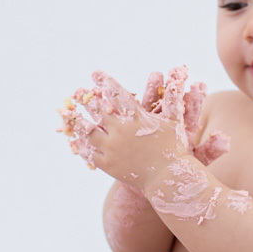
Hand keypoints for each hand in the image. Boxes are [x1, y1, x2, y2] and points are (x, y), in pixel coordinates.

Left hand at [57, 66, 229, 186]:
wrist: (168, 178)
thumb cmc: (174, 148)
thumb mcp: (174, 121)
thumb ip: (173, 98)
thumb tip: (181, 73)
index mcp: (136, 118)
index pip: (117, 94)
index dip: (105, 82)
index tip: (95, 74)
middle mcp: (120, 130)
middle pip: (97, 111)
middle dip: (87, 100)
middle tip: (78, 93)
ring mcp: (112, 148)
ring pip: (88, 131)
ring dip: (79, 120)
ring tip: (71, 114)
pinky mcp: (107, 164)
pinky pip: (89, 152)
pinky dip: (81, 144)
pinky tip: (75, 139)